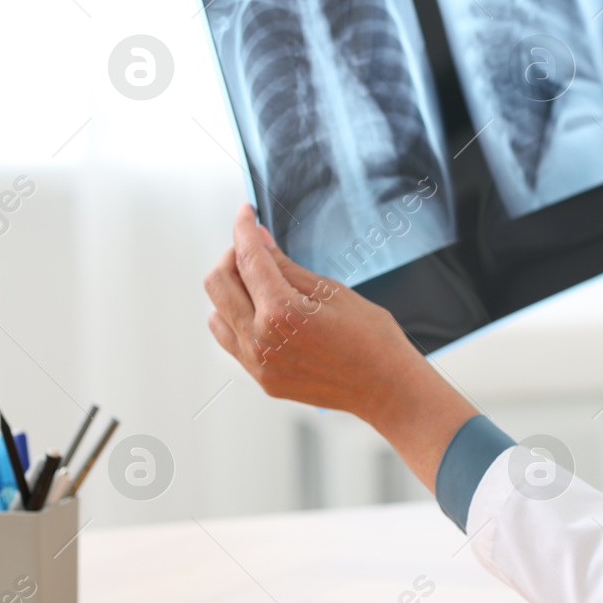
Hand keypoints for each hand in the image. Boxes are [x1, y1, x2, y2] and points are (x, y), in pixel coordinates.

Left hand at [203, 205, 475, 488]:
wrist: (385, 388)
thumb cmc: (371, 339)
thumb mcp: (333, 291)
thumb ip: (287, 266)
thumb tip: (258, 241)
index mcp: (282, 311)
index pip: (248, 258)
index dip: (243, 229)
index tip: (245, 214)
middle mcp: (260, 338)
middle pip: (218, 282)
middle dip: (232, 256)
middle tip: (255, 249)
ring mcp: (257, 362)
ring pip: (216, 312)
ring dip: (231, 290)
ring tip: (260, 285)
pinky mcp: (261, 378)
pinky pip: (230, 340)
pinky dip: (236, 318)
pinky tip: (262, 313)